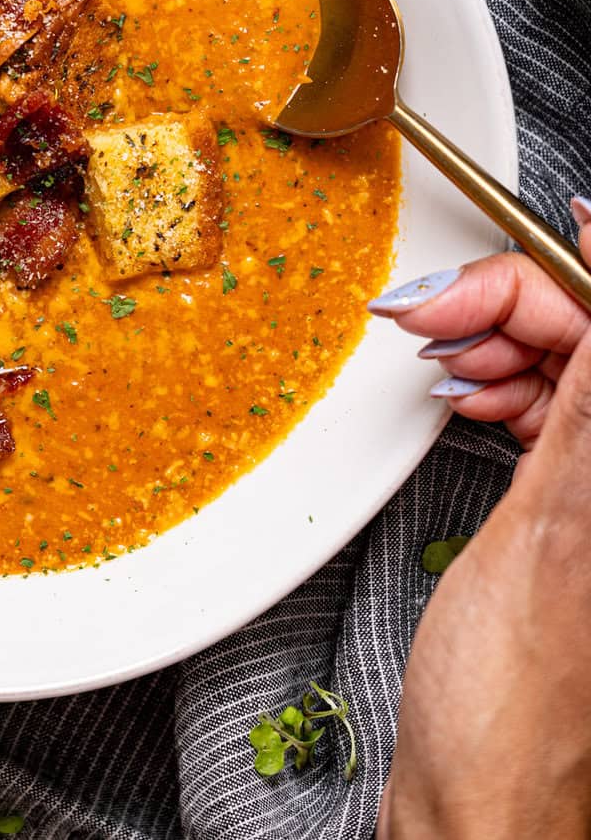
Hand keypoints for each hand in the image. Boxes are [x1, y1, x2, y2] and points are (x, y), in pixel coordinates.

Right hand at [374, 206, 590, 837]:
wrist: (477, 798)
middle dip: (512, 306)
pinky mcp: (570, 511)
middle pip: (589, 338)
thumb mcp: (552, 526)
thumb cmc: (512, 699)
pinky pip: (544, 414)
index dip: (575, 265)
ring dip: (498, 346)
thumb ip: (590, 397)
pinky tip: (459, 392)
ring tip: (437, 359)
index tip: (535, 222)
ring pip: (564, 369)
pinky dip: (496, 391)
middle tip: (429, 315)